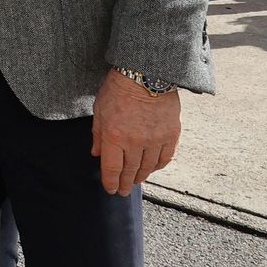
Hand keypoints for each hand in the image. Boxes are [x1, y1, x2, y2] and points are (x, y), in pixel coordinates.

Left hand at [91, 69, 181, 195]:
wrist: (146, 74)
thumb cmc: (118, 89)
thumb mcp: (99, 110)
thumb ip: (98, 135)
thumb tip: (96, 154)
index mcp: (115, 137)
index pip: (112, 168)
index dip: (110, 182)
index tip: (110, 189)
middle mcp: (135, 142)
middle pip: (130, 171)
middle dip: (125, 183)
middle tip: (123, 191)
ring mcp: (155, 140)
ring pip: (148, 167)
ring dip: (141, 176)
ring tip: (136, 182)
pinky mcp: (170, 134)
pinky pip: (165, 157)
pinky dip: (158, 166)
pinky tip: (152, 169)